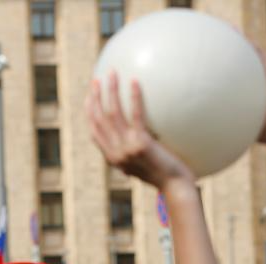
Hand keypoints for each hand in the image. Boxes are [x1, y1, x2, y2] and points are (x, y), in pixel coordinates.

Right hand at [86, 73, 195, 190]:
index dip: (90, 113)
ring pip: (112, 114)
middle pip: (99, 120)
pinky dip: (134, 97)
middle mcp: (115, 153)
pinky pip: (136, 115)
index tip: (90, 97)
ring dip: (110, 91)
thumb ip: (133, 151)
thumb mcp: (142, 166)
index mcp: (112, 158)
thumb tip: (136, 134)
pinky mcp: (141, 143)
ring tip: (112, 73)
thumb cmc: (164, 175)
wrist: (175, 187)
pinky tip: (135, 81)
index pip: (94, 132)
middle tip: (96, 80)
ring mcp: (127, 148)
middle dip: (95, 98)